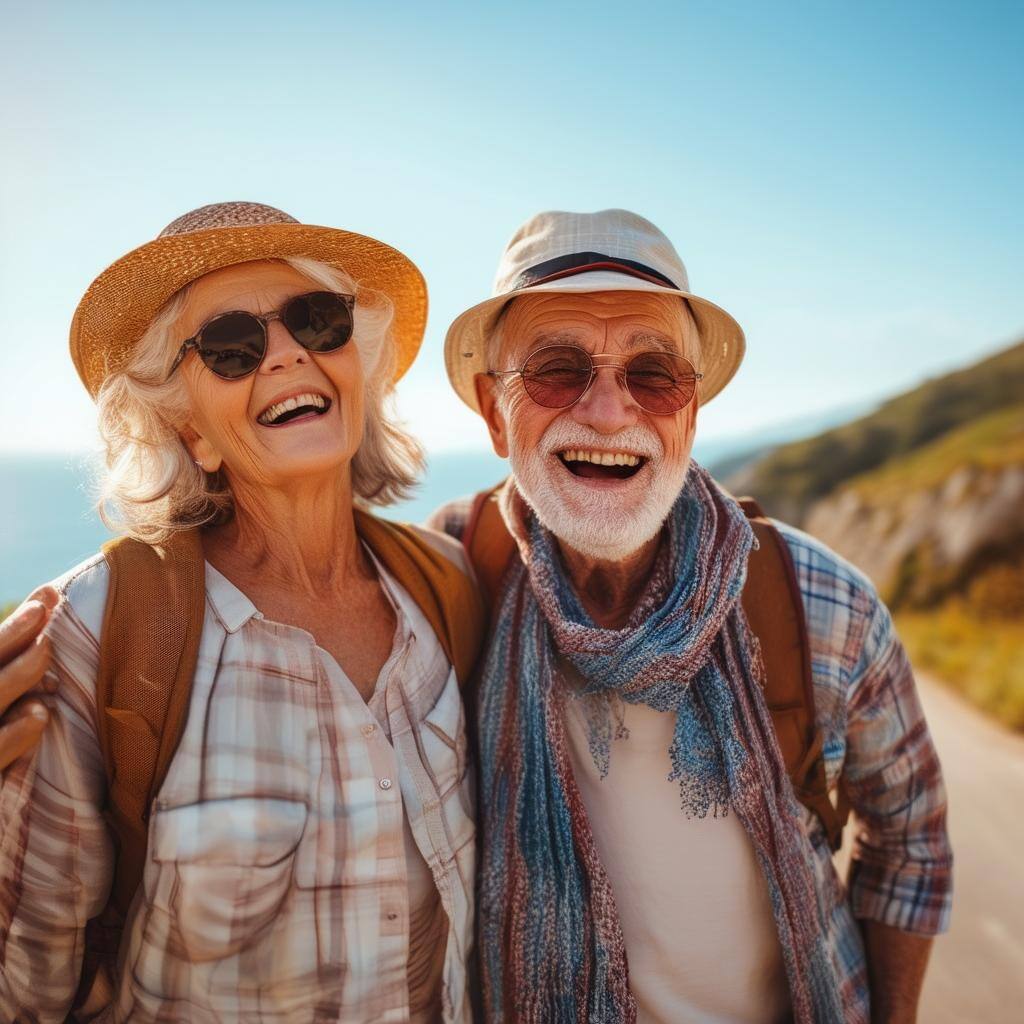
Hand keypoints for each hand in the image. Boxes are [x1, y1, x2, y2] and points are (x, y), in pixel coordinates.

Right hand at [0, 586, 58, 774]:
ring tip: (47, 653)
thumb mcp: (12, 727)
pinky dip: (10, 739)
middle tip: (45, 606)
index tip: (50, 594)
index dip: (13, 627)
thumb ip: (22, 689)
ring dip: (13, 679)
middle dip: (8, 638)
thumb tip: (50, 638)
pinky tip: (39, 716)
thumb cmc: (5, 772)